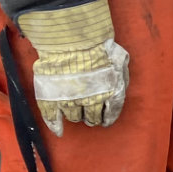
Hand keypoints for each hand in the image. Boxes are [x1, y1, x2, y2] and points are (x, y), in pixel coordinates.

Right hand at [18, 1, 129, 133]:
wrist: (72, 41)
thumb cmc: (99, 47)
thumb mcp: (120, 60)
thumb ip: (121, 76)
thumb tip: (120, 85)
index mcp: (110, 93)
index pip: (111, 112)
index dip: (108, 118)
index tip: (105, 121)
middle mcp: (91, 101)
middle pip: (92, 117)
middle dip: (92, 118)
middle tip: (90, 116)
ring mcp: (69, 100)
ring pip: (74, 116)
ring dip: (77, 116)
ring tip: (77, 113)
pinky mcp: (51, 97)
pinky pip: (52, 116)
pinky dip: (54, 125)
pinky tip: (58, 130)